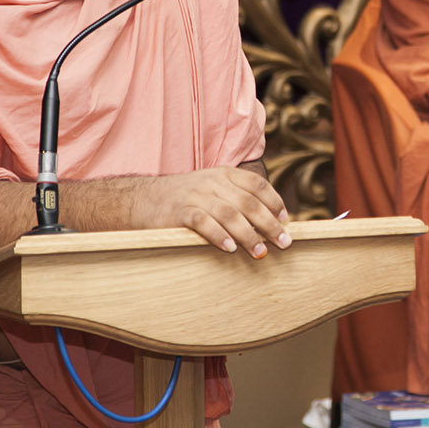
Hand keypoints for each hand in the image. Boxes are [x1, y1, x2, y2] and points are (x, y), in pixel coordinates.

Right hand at [130, 166, 291, 256]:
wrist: (142, 199)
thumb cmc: (185, 200)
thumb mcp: (212, 189)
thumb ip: (237, 198)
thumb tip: (270, 221)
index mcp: (224, 174)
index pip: (257, 184)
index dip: (275, 202)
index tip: (286, 221)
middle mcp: (212, 182)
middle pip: (249, 203)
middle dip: (270, 224)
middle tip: (284, 242)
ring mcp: (196, 196)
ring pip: (230, 214)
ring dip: (249, 235)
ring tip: (260, 252)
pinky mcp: (180, 212)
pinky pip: (204, 223)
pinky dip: (219, 236)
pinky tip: (230, 249)